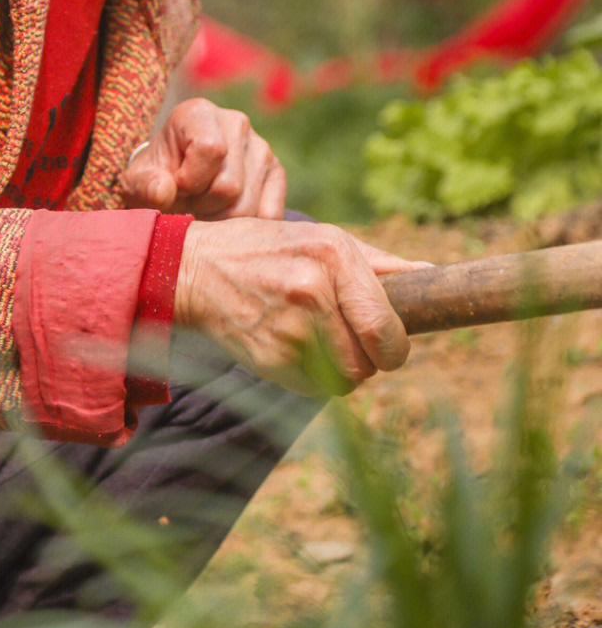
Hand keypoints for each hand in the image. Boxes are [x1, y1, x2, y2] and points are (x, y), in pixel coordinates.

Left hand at [120, 98, 285, 219]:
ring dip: (219, 220)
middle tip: (186, 204)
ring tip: (201, 209)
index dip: (189, 181)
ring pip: (247, 206)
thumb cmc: (155, 178)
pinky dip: (243, 228)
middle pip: (229, 186)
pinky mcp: (276, 174)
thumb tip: (165, 192)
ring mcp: (261, 148)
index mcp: (199, 113)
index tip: (175, 188)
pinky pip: (268, 215)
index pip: (210, 149)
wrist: (172, 183)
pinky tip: (223, 218)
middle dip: (202, 207)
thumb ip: (145, 187)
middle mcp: (236, 123)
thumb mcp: (137, 183)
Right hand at [174, 217, 425, 395]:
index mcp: (333, 256)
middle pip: (368, 363)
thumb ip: (379, 265)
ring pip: (344, 379)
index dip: (393, 347)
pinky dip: (310, 374)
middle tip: (343, 336)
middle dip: (364, 358)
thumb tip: (432, 278)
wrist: (196, 268)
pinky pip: (314, 388)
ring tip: (313, 336)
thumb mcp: (322, 239)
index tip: (387, 345)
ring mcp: (288, 327)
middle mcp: (312, 291)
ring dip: (338, 368)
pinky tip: (289, 343)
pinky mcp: (269, 358)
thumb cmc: (267, 250)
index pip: (386, 330)